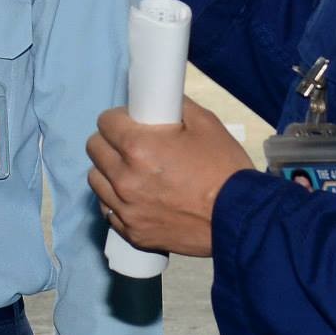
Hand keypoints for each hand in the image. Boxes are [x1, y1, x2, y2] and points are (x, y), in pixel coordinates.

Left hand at [86, 99, 253, 256]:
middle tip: (131, 145)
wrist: (240, 219)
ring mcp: (126, 209)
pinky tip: (134, 196)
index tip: (131, 122)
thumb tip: (158, 101)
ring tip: (131, 171)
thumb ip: (174, 106)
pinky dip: (116, 200)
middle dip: (110, 141)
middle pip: (94, 149)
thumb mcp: (205, 123)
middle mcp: (124, 179)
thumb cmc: (224, 169)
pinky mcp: (133, 232)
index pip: (105, 122)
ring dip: (109, 171)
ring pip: (96, 180)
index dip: (119, 118)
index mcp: (138, 147)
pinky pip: (107, 210)